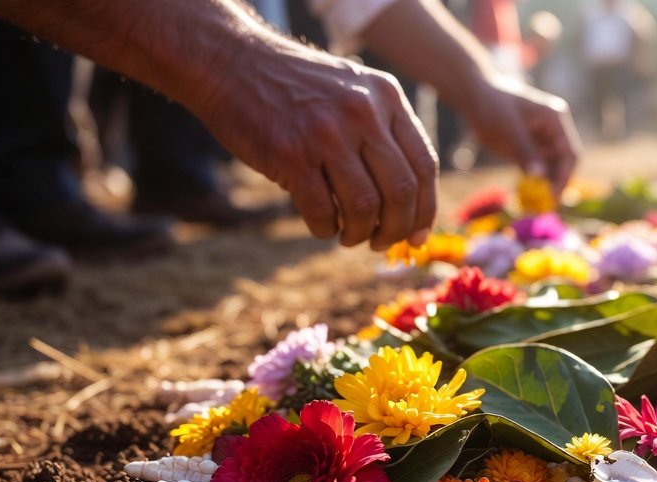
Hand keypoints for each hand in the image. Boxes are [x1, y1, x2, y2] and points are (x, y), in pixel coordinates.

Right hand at [199, 47, 437, 250]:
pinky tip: (321, 225)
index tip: (416, 237)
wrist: (232, 62)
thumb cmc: (296, 88)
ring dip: (360, 234)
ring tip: (350, 236)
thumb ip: (382, 133)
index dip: (424, 210)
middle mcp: (363, 112)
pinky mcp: (290, 154)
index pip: (424, 165)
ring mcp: (326, 133)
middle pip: (401, 191)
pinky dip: (325, 229)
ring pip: (365, 207)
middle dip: (395, 230)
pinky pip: (323, 211)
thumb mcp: (353, 91)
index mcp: (386, 97)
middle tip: (380, 243)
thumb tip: (408, 204)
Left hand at [461, 78, 579, 195]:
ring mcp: (542, 140)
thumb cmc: (492, 106)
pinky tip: (524, 196)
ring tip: (532, 204)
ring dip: (543, 187)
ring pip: (550, 170)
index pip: (569, 154)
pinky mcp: (529, 149)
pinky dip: (532, 183)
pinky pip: (536, 170)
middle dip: (554, 185)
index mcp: (555, 120)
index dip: (564, 177)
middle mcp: (553, 131)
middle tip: (542, 206)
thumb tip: (539, 176)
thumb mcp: (509, 129)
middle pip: (562, 164)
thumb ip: (525, 151)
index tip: (553, 196)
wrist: (473, 97)